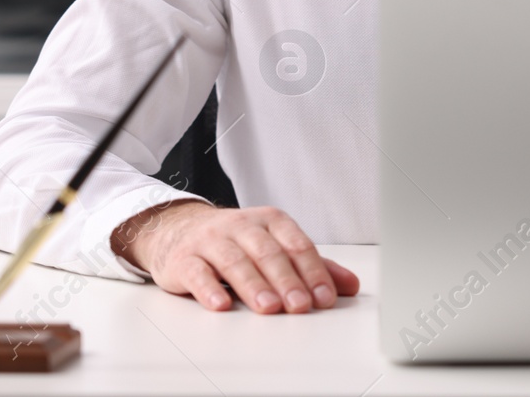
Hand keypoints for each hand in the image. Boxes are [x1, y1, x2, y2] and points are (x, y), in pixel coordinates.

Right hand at [112, 200, 359, 313]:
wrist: (179, 229)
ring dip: (253, 286)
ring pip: (234, 261)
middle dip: (287, 280)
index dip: (312, 271)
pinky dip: (209, 288)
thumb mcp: (276, 247)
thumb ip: (312, 266)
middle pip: (268, 253)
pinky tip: (221, 305)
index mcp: (270, 221)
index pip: (296, 245)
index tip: (325, 297)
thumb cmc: (236, 242)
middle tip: (301, 305)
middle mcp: (241, 226)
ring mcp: (211, 241)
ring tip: (269, 308)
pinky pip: (198, 272)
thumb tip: (350, 286)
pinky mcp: (185, 259)